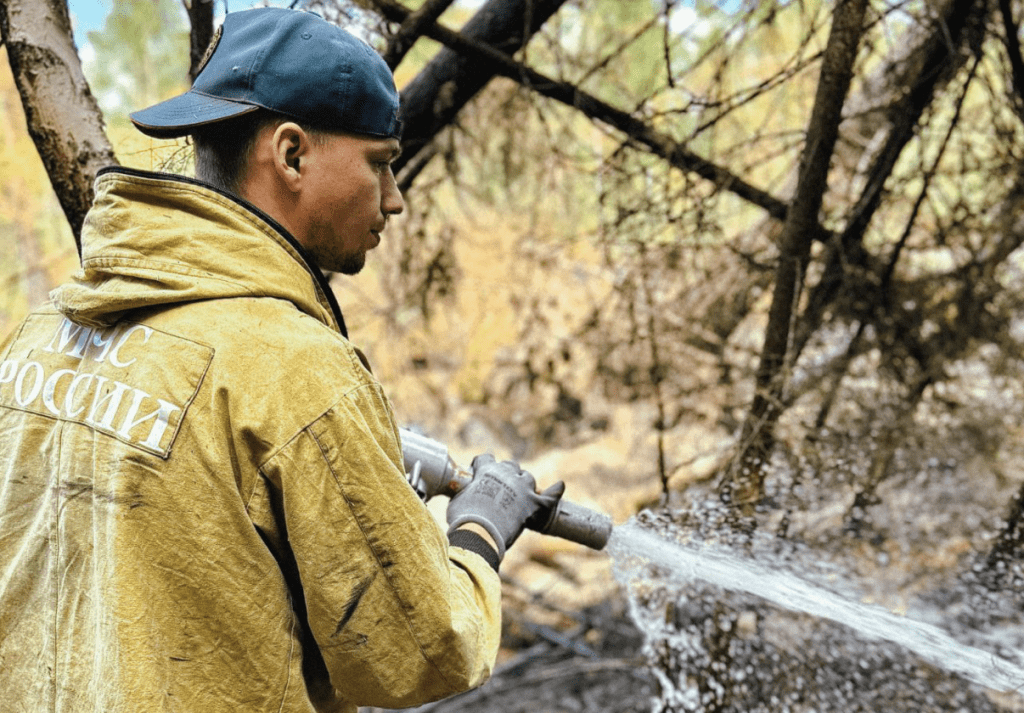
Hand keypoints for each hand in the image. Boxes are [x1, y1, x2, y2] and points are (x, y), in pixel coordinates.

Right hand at [446, 455, 563, 560]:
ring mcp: (521, 488)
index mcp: (486, 470)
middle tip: (502, 486)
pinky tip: (560, 486)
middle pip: (509, 466)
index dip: (484, 465)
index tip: (480, 472)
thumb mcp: (457, 499)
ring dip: (524, 483)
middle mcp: (505, 474)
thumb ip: (464, 491)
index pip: (485, 459)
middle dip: (506, 473)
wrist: (479, 533)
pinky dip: (555, 492)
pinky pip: (549, 496)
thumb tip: (462, 496)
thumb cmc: (463, 518)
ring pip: (527, 478)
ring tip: (520, 493)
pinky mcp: (533, 504)